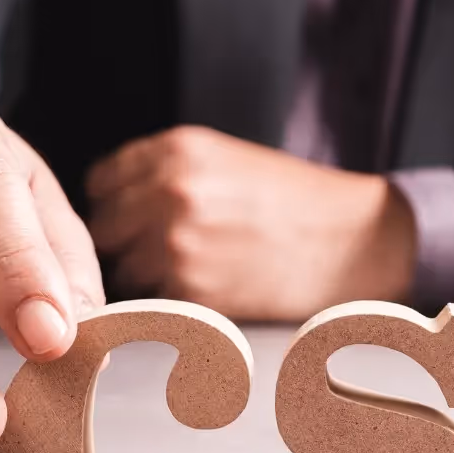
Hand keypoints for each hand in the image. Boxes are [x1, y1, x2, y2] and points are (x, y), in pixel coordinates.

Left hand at [86, 126, 414, 321]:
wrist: (352, 241)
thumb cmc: (295, 201)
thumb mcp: (226, 159)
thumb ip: (165, 172)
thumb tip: (113, 202)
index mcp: (177, 150)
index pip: (101, 182)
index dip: (115, 203)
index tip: (134, 217)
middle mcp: (169, 192)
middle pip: (103, 229)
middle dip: (125, 243)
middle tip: (162, 251)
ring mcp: (177, 244)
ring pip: (124, 271)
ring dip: (148, 277)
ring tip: (196, 270)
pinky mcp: (192, 291)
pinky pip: (155, 302)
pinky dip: (175, 302)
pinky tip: (213, 288)